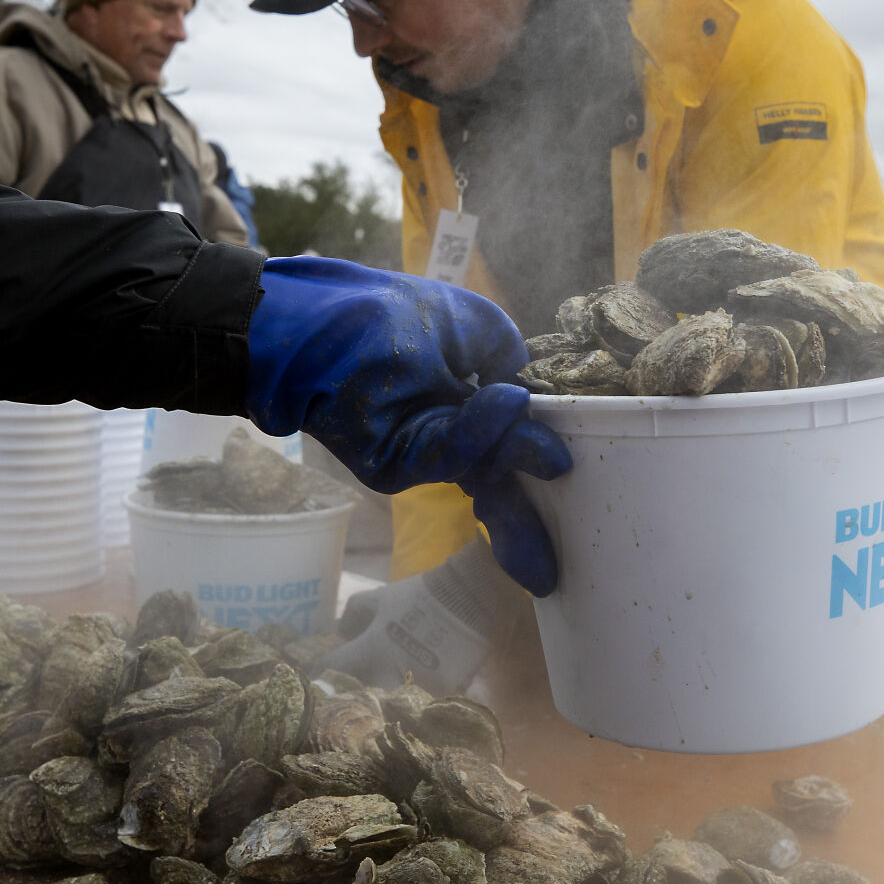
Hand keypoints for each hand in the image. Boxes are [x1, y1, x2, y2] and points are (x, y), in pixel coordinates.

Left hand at [245, 256, 568, 594]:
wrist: (304, 324)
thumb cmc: (388, 311)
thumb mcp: (475, 326)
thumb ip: (513, 366)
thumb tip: (532, 407)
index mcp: (474, 405)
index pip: (517, 443)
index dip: (547, 463)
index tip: (579, 476)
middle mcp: (452, 437)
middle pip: (500, 484)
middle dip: (528, 528)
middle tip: (554, 571)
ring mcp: (422, 455)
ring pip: (482, 474)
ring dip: (521, 469)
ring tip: (558, 462)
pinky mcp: (393, 467)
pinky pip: (448, 454)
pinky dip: (481, 432)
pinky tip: (509, 401)